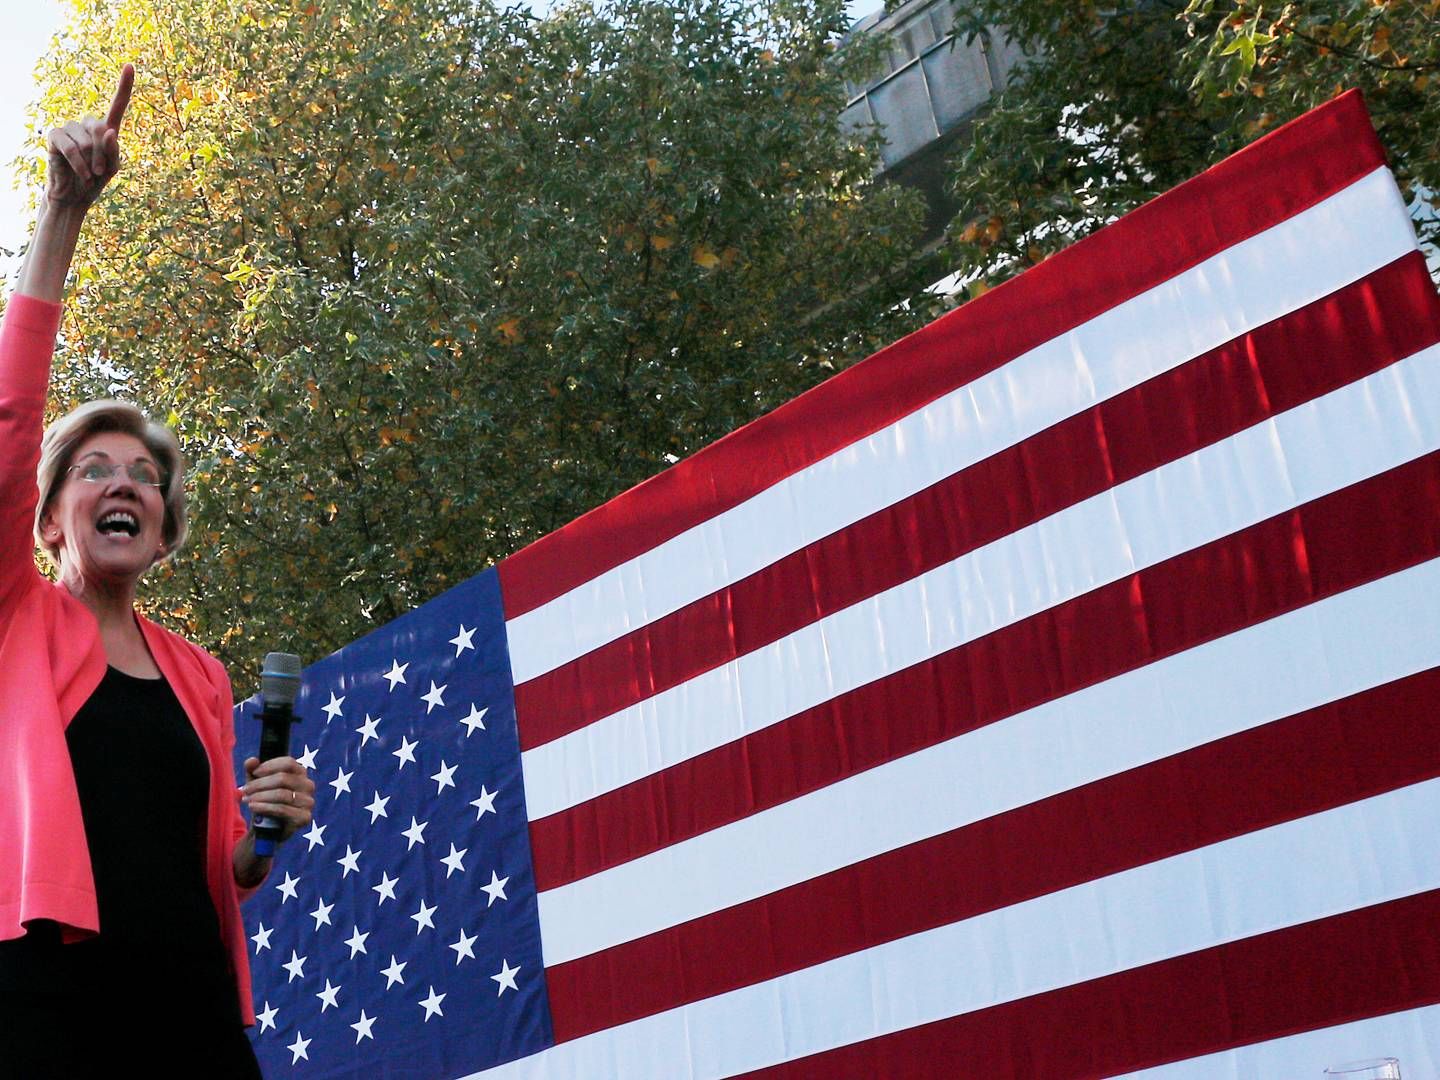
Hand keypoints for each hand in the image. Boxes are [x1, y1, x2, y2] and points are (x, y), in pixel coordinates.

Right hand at [45, 64, 132, 209]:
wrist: (74, 195)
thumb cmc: (94, 180)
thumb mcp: (112, 168)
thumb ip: (114, 151)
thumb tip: (109, 131)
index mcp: (105, 130)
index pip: (117, 105)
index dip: (124, 86)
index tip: (129, 66)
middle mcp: (87, 125)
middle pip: (100, 127)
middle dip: (104, 153)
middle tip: (102, 172)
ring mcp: (69, 128)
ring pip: (87, 139)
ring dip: (92, 161)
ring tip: (89, 174)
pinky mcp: (54, 136)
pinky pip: (71, 147)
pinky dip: (80, 163)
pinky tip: (82, 174)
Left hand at [239, 755, 315, 845]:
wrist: (267, 828)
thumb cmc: (265, 801)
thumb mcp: (257, 784)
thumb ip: (253, 771)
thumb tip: (252, 761)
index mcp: (300, 773)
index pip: (289, 763)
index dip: (270, 766)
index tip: (254, 773)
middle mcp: (308, 785)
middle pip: (283, 779)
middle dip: (260, 784)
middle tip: (245, 789)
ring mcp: (308, 802)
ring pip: (282, 794)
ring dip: (260, 796)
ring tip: (246, 799)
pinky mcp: (305, 817)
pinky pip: (282, 809)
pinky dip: (264, 807)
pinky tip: (253, 807)